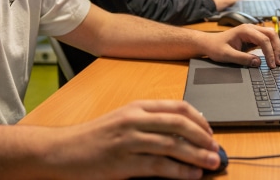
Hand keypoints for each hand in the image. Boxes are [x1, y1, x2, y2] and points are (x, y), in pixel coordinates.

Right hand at [52, 100, 221, 178]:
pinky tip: (192, 175)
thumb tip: (184, 130)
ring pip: (172, 145)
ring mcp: (129, 140)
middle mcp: (135, 119)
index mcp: (138, 106)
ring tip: (211, 163)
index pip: (178, 106)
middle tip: (216, 148)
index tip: (210, 132)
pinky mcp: (123, 163)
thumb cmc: (95, 136)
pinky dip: (179, 171)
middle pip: (179, 123)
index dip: (199, 119)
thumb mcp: (124, 119)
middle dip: (203, 137)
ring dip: (197, 155)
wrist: (63, 150)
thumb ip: (150, 120)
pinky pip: (159, 166)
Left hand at [203, 24, 279, 68]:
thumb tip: (258, 62)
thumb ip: (242, 59)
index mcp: (244, 30)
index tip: (271, 64)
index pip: (263, 40)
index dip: (269, 52)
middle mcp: (250, 28)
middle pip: (271, 34)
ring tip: (279, 61)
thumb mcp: (227, 55)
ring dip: (276, 47)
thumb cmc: (215, 47)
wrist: (209, 43)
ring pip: (270, 36)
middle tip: (279, 62)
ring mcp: (252, 32)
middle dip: (277, 48)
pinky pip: (266, 40)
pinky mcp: (252, 37)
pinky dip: (271, 48)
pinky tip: (273, 57)